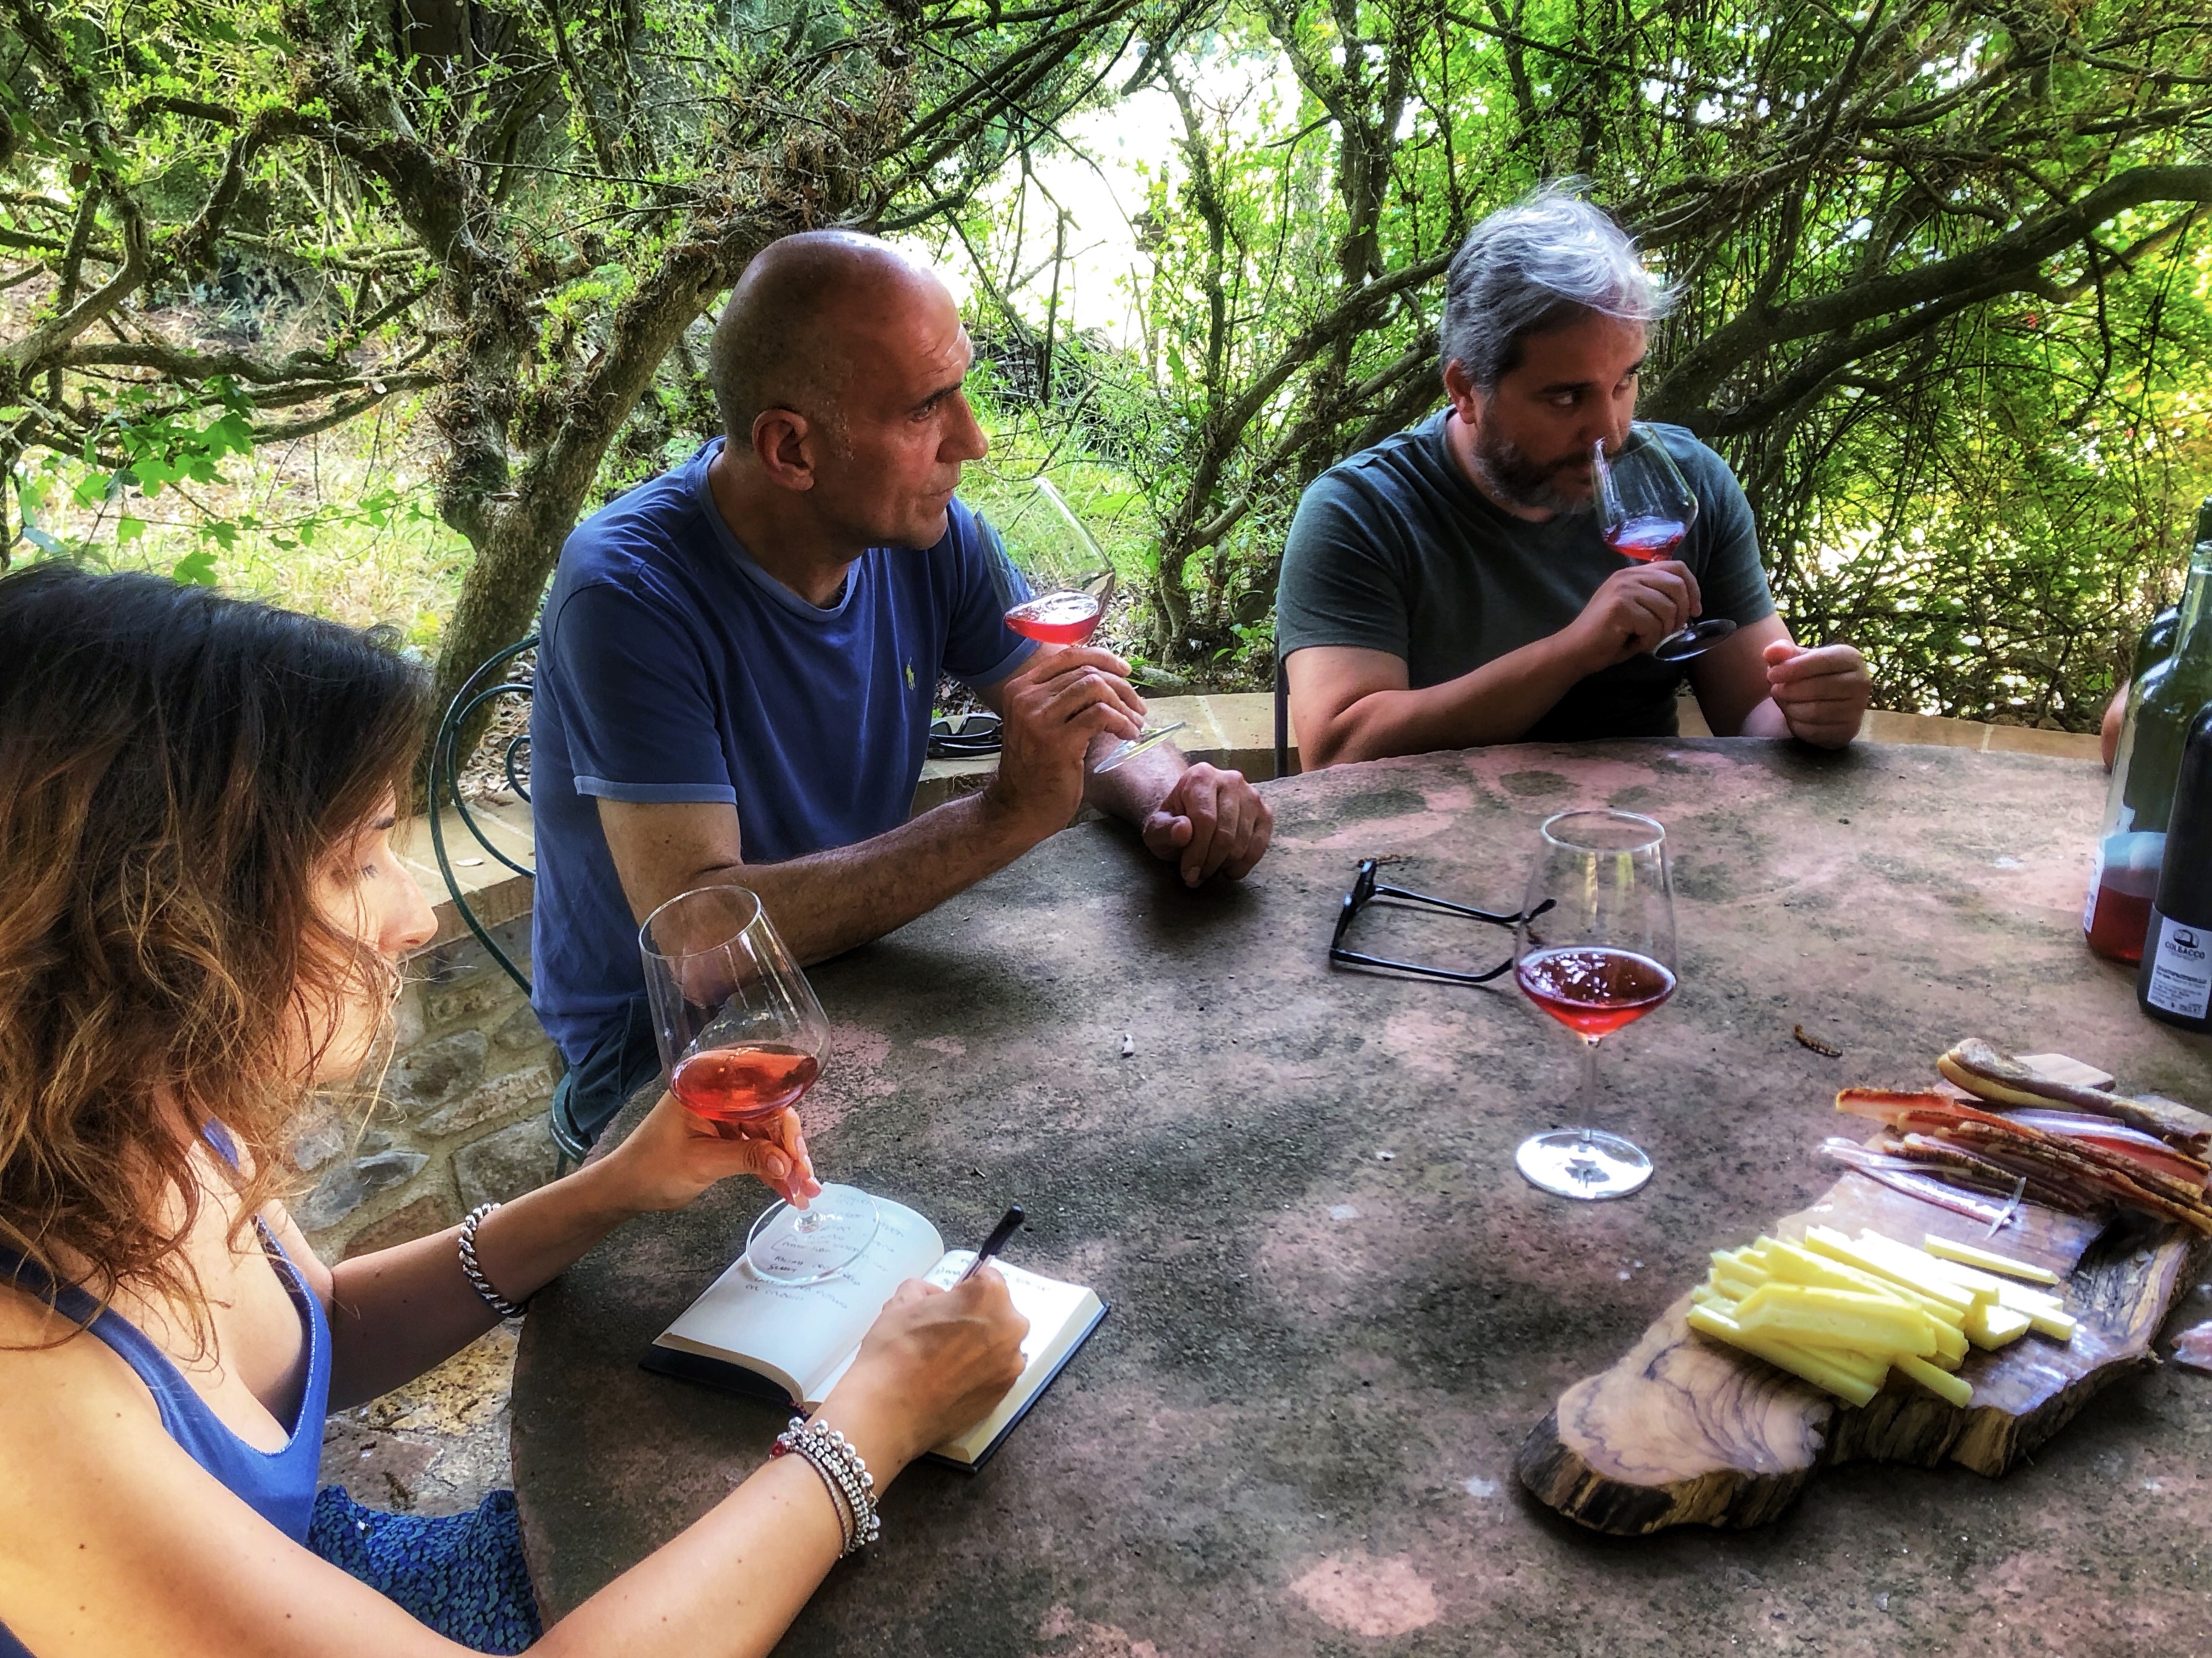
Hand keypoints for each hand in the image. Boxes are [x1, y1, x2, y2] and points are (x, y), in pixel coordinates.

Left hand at [599, 1089, 821, 1214]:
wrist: (624, 1190)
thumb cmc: (652, 1169)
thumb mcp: (701, 1163)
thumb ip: (746, 1158)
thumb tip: (786, 1164)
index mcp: (707, 1088)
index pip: (759, 1095)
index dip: (784, 1124)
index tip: (797, 1154)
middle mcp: (718, 1097)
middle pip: (769, 1116)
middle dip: (790, 1150)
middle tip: (807, 1179)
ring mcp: (722, 1118)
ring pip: (766, 1135)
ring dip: (785, 1164)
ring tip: (805, 1192)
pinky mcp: (724, 1138)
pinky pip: (755, 1149)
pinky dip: (770, 1169)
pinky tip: (788, 1191)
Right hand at [817, 1267, 1029, 1471]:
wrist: (888, 1411)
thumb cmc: (894, 1353)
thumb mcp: (902, 1302)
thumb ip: (925, 1289)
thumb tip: (935, 1297)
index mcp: (989, 1295)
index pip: (986, 1279)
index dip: (963, 1291)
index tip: (948, 1305)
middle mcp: (1010, 1327)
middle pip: (997, 1313)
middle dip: (976, 1318)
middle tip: (943, 1334)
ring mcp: (1011, 1364)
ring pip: (997, 1345)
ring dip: (979, 1347)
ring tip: (944, 1362)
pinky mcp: (1004, 1394)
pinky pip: (995, 1373)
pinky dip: (979, 1373)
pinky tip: (950, 1382)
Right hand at [986, 645, 1146, 833]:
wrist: (1019, 807)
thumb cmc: (1036, 767)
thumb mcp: (1040, 723)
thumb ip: (1062, 698)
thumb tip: (1107, 680)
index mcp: (1021, 688)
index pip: (1068, 655)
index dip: (1103, 658)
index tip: (1126, 670)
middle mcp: (1027, 698)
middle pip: (1087, 672)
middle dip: (1121, 687)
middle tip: (1137, 708)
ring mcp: (1040, 718)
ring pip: (1095, 688)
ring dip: (1124, 705)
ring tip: (1134, 724)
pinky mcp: (1058, 741)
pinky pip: (1101, 715)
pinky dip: (1122, 722)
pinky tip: (1128, 735)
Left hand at [1140, 762, 1272, 885]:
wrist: (1190, 813)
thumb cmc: (1172, 822)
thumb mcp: (1156, 828)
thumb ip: (1163, 830)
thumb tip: (1183, 831)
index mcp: (1201, 777)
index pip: (1205, 820)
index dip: (1197, 852)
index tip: (1188, 874)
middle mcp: (1231, 780)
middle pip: (1225, 833)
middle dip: (1210, 862)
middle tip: (1197, 877)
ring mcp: (1252, 795)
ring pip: (1242, 842)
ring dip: (1224, 865)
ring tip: (1208, 871)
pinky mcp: (1265, 812)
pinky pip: (1259, 845)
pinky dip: (1243, 864)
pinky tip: (1228, 870)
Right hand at [1565, 561, 1699, 667]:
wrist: (1576, 650)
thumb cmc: (1608, 635)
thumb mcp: (1637, 610)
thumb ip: (1657, 598)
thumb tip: (1690, 606)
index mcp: (1633, 572)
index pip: (1677, 567)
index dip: (1693, 588)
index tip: (1695, 610)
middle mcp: (1628, 575)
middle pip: (1677, 586)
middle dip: (1681, 613)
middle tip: (1672, 630)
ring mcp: (1624, 589)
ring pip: (1667, 609)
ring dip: (1662, 631)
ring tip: (1645, 638)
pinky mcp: (1620, 606)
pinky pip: (1653, 625)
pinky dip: (1649, 640)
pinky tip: (1634, 642)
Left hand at [1763, 640, 1870, 748]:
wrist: (1822, 701)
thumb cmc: (1807, 674)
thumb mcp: (1794, 658)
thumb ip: (1781, 651)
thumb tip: (1771, 651)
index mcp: (1851, 658)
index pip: (1823, 661)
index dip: (1794, 668)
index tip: (1771, 674)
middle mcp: (1861, 683)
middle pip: (1818, 688)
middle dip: (1789, 690)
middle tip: (1776, 690)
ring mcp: (1857, 709)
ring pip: (1815, 712)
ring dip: (1791, 708)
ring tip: (1785, 701)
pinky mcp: (1847, 731)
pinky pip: (1815, 731)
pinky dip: (1797, 725)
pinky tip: (1795, 716)